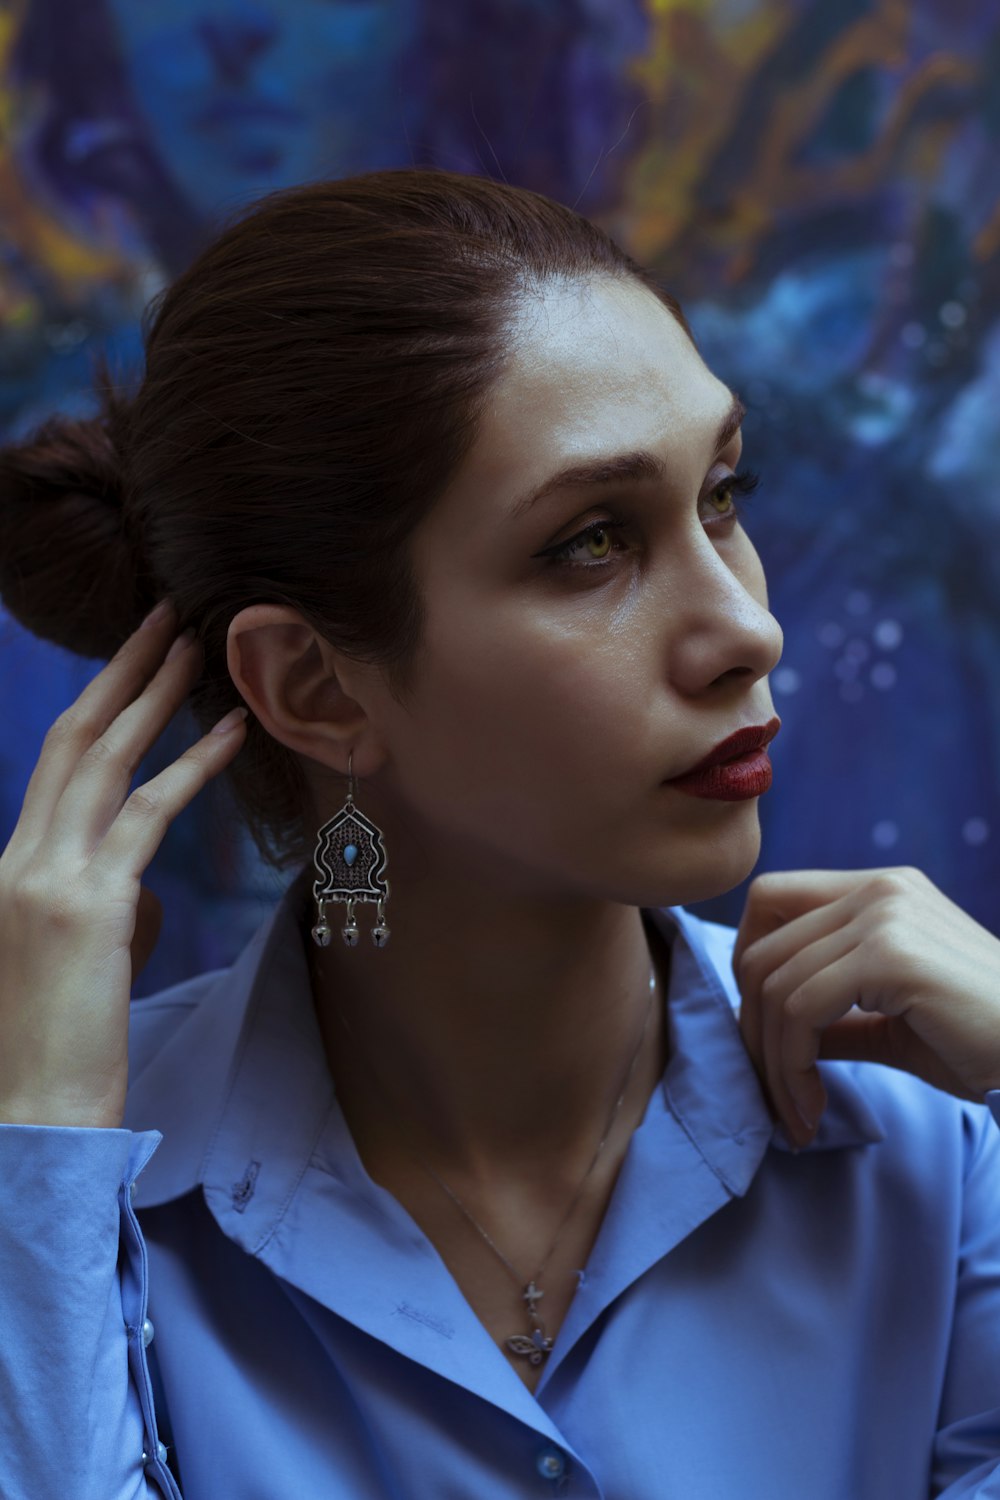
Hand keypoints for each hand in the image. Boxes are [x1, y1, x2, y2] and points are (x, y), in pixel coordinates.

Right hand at [0, 600, 247, 1127]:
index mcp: (9, 867)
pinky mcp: (90, 905)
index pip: (51, 766)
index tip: (131, 666)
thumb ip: (104, 908)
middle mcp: (18, 858)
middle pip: (70, 740)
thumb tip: (143, 888)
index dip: (93, 709)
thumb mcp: (75, 959)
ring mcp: (48, 877)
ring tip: (198, 649)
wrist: (31, 1112)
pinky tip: (231, 732)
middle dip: (118, 673)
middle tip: (161, 619)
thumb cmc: (56, 1047)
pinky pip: (148, 814)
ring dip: (155, 696)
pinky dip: (193, 766)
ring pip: (104, 760)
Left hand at [731, 867, 999, 1149]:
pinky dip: (793, 1066)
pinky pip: (802, 1010)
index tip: (762, 1031)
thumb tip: (768, 1029)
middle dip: (753, 1028)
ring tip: (795, 1113)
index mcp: (881, 891)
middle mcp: (879, 889)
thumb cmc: (981, 1044)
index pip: (772, 899)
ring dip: (773, 1062)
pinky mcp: (891, 955)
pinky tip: (812, 1106)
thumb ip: (831, 1011)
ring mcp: (884, 915)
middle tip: (771, 1090)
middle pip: (762, 948)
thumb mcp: (890, 1020)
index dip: (747, 961)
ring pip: (775, 985)